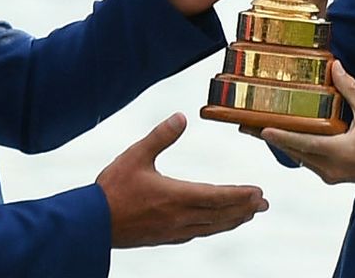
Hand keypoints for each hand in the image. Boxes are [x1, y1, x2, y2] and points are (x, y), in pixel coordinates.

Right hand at [96, 113, 268, 247]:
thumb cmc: (112, 189)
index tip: (258, 191)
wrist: (91, 224)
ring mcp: (173, 230)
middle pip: (220, 214)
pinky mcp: (164, 238)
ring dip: (232, 220)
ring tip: (248, 215)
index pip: (217, 196)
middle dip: (244, 208)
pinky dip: (213, 228)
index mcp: (176, 196)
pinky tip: (213, 225)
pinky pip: (197, 233)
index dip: (240, 195)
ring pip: (211, 226)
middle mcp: (179, 217)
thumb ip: (160, 136)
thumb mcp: (135, 156)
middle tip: (263, 204)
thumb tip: (181, 116)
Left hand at [260, 62, 354, 185]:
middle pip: (294, 152)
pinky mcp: (336, 175)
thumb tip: (335, 66)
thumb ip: (350, 89)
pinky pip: (310, 161)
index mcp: (338, 153)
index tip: (261, 129)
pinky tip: (290, 137)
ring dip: (284, 144)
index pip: (302, 143)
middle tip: (248, 127)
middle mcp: (331, 168)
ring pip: (301, 158)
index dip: (280, 136)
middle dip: (271, 138)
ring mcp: (332, 174)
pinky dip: (298, 149)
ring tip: (263, 130)